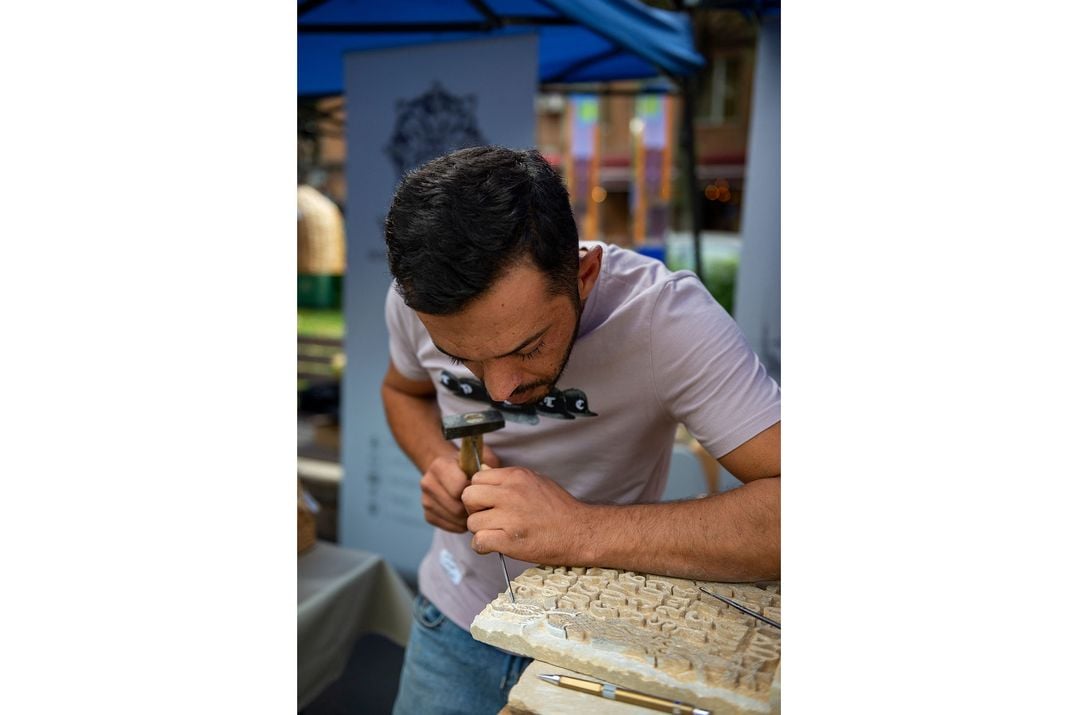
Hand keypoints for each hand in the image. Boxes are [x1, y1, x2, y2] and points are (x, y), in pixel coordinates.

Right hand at [419, 447, 500, 532]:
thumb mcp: (481, 457)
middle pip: (457, 508)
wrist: (448, 470)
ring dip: (469, 518)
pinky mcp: (428, 515)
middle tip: (484, 504)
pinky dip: (462, 524)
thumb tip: (488, 473)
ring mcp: (426, 500)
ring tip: (477, 509)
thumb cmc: (470, 464)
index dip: (476, 491)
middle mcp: (428, 482)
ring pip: (455, 519)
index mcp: (440, 465)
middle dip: (473, 508)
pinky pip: (450, 527)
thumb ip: (487, 463)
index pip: (459, 488)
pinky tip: (468, 514)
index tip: (482, 489)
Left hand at [461, 466, 589, 563]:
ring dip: (480, 530)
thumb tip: (484, 473)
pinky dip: (482, 547)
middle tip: (488, 518)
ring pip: (472, 522)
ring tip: (496, 533)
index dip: (480, 492)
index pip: (477, 478)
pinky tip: (495, 545)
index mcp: (516, 476)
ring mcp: (509, 517)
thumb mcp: (536, 481)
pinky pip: (478, 542)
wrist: (579, 532)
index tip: (489, 503)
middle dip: (474, 509)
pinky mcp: (509, 540)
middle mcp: (510, 493)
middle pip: (468, 496)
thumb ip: (509, 479)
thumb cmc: (559, 509)